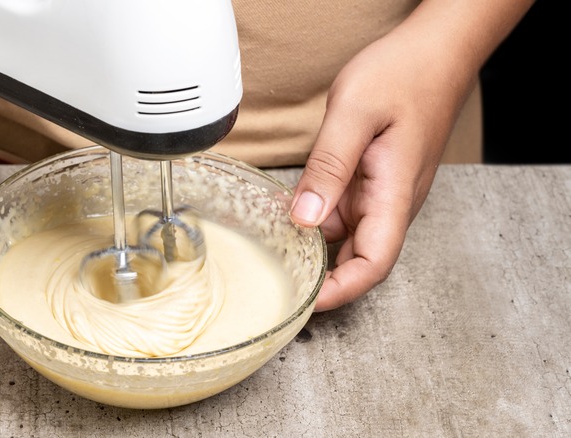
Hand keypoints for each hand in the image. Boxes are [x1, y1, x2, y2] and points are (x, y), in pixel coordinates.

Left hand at [289, 15, 477, 311]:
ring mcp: (383, 194)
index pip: (373, 263)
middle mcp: (392, 203)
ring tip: (274, 257)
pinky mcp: (374, 182)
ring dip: (317, 253)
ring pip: (349, 240)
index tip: (305, 304)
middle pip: (360, 261)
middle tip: (276, 284)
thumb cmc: (404, 73)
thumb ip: (329, 167)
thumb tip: (304, 218)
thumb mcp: (355, 113)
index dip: (340, 291)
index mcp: (394, 194)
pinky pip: (345, 215)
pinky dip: (318, 224)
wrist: (434, 51)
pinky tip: (290, 218)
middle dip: (323, 282)